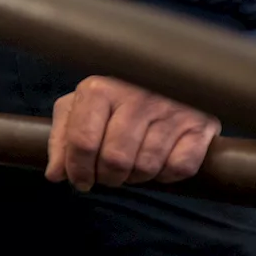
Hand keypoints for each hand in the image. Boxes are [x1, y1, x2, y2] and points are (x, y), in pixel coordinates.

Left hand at [46, 75, 220, 190]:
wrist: (168, 74)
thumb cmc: (115, 95)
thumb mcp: (80, 107)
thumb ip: (63, 138)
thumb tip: (54, 175)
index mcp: (99, 89)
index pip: (82, 141)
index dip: (77, 169)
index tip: (80, 181)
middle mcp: (135, 96)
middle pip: (114, 159)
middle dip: (107, 177)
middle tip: (108, 176)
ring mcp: (170, 109)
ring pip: (146, 167)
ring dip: (135, 177)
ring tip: (130, 167)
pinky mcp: (200, 124)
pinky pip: (179, 168)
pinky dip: (166, 175)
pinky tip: (158, 163)